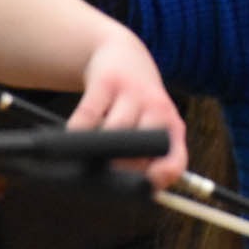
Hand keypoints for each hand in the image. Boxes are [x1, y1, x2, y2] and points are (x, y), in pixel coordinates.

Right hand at [67, 27, 186, 187]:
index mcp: (172, 126)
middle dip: (120, 168)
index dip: (160, 179)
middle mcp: (158, 108)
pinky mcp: (107, 82)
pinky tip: (73, 137)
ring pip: (114, 133)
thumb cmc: (138, 103)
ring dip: (97, 151)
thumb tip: (143, 194)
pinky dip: (77, 132)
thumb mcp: (154, 127)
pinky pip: (88, 116)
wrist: (122, 53)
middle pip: (141, 151)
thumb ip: (150, 160)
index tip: (143, 189)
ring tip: (88, 156)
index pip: (175, 161)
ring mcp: (133, 93)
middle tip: (104, 174)